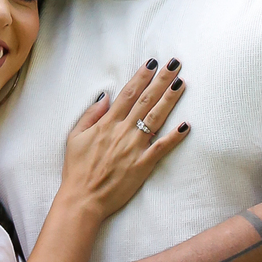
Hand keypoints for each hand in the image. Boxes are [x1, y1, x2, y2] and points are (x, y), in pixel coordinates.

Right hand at [58, 59, 189, 220]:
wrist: (83, 199)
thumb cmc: (77, 169)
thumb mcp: (75, 137)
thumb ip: (90, 115)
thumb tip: (106, 96)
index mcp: (107, 123)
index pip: (128, 94)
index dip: (141, 76)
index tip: (152, 62)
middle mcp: (123, 131)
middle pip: (146, 100)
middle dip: (161, 80)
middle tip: (175, 64)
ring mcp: (135, 148)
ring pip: (156, 118)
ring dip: (170, 100)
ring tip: (181, 83)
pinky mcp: (143, 165)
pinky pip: (161, 148)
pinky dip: (174, 137)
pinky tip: (186, 125)